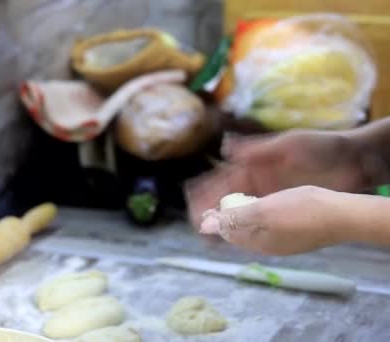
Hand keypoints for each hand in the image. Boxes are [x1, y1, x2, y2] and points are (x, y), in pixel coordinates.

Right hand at [186, 129, 367, 227]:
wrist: (354, 162)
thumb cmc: (320, 147)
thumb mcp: (289, 144)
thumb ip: (258, 149)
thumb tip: (225, 148)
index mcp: (254, 165)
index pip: (223, 177)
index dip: (206, 187)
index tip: (190, 198)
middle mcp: (258, 182)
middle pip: (226, 197)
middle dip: (208, 208)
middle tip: (194, 222)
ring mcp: (270, 197)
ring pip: (239, 211)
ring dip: (224, 221)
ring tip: (208, 235)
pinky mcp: (283, 209)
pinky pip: (258, 221)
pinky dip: (245, 228)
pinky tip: (234, 238)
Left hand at [199, 186, 346, 254]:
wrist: (342, 216)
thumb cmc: (301, 211)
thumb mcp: (262, 211)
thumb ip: (234, 218)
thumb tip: (204, 226)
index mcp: (255, 242)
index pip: (224, 233)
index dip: (211, 219)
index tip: (200, 202)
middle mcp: (266, 246)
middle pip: (236, 232)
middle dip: (222, 218)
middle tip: (212, 200)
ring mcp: (281, 241)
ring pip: (250, 229)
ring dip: (237, 216)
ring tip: (230, 200)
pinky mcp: (293, 234)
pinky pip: (265, 226)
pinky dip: (254, 215)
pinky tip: (256, 204)